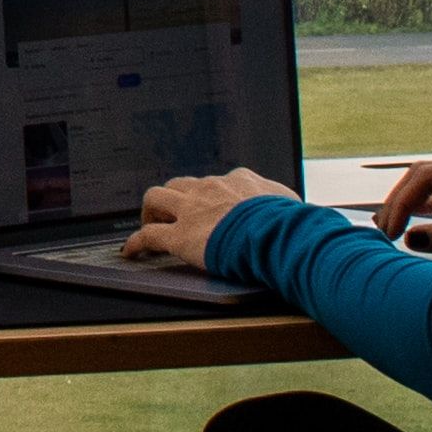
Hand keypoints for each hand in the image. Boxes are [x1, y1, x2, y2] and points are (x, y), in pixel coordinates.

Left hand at [124, 169, 293, 269]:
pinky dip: (135, 243)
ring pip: (156, 198)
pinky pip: (147, 236)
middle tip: (172, 215)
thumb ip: (286, 205)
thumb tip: (301, 213)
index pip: (216, 182)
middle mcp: (210, 188)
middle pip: (180, 184)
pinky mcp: (179, 235)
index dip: (208, 195)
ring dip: (150, 212)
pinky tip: (130, 251)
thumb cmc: (290, 223)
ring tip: (149, 225)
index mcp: (237, 180)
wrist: (276, 233)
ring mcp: (192, 210)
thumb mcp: (292, 205)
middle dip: (173, 198)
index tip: (207, 205)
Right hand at [369, 156, 431, 247]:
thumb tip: (410, 237)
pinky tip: (411, 229)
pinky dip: (426, 212)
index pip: (427, 177)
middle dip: (398, 201)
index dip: (401, 202)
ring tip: (388, 232)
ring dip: (409, 205)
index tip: (390, 233)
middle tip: (381, 233)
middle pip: (424, 176)